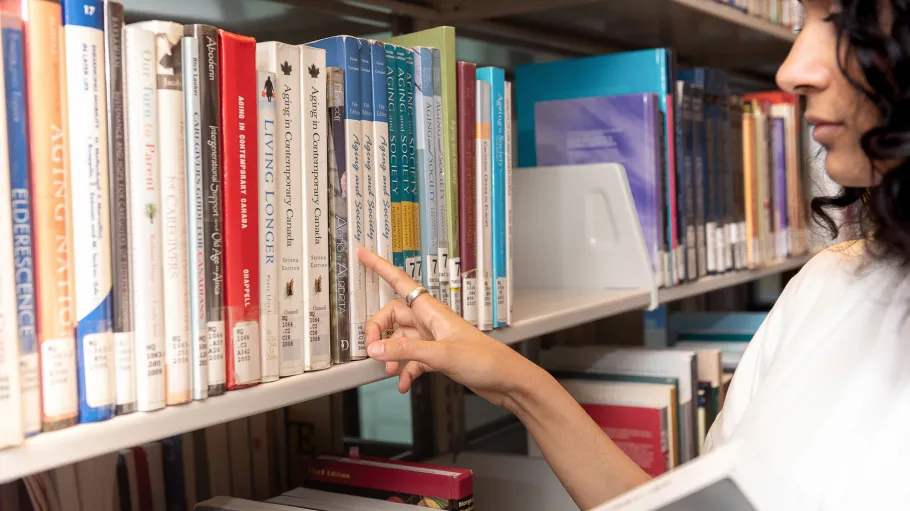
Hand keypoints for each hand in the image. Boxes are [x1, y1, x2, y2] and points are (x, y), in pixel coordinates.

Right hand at [358, 248, 537, 407]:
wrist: (507, 380)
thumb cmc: (485, 360)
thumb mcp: (441, 355)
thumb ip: (405, 351)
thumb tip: (376, 349)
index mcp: (432, 310)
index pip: (399, 281)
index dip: (380, 267)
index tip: (363, 255)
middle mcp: (430, 321)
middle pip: (392, 316)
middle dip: (379, 333)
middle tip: (373, 351)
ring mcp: (433, 339)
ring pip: (400, 339)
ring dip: (391, 356)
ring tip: (390, 372)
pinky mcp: (437, 356)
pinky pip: (411, 359)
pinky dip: (405, 371)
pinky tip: (404, 383)